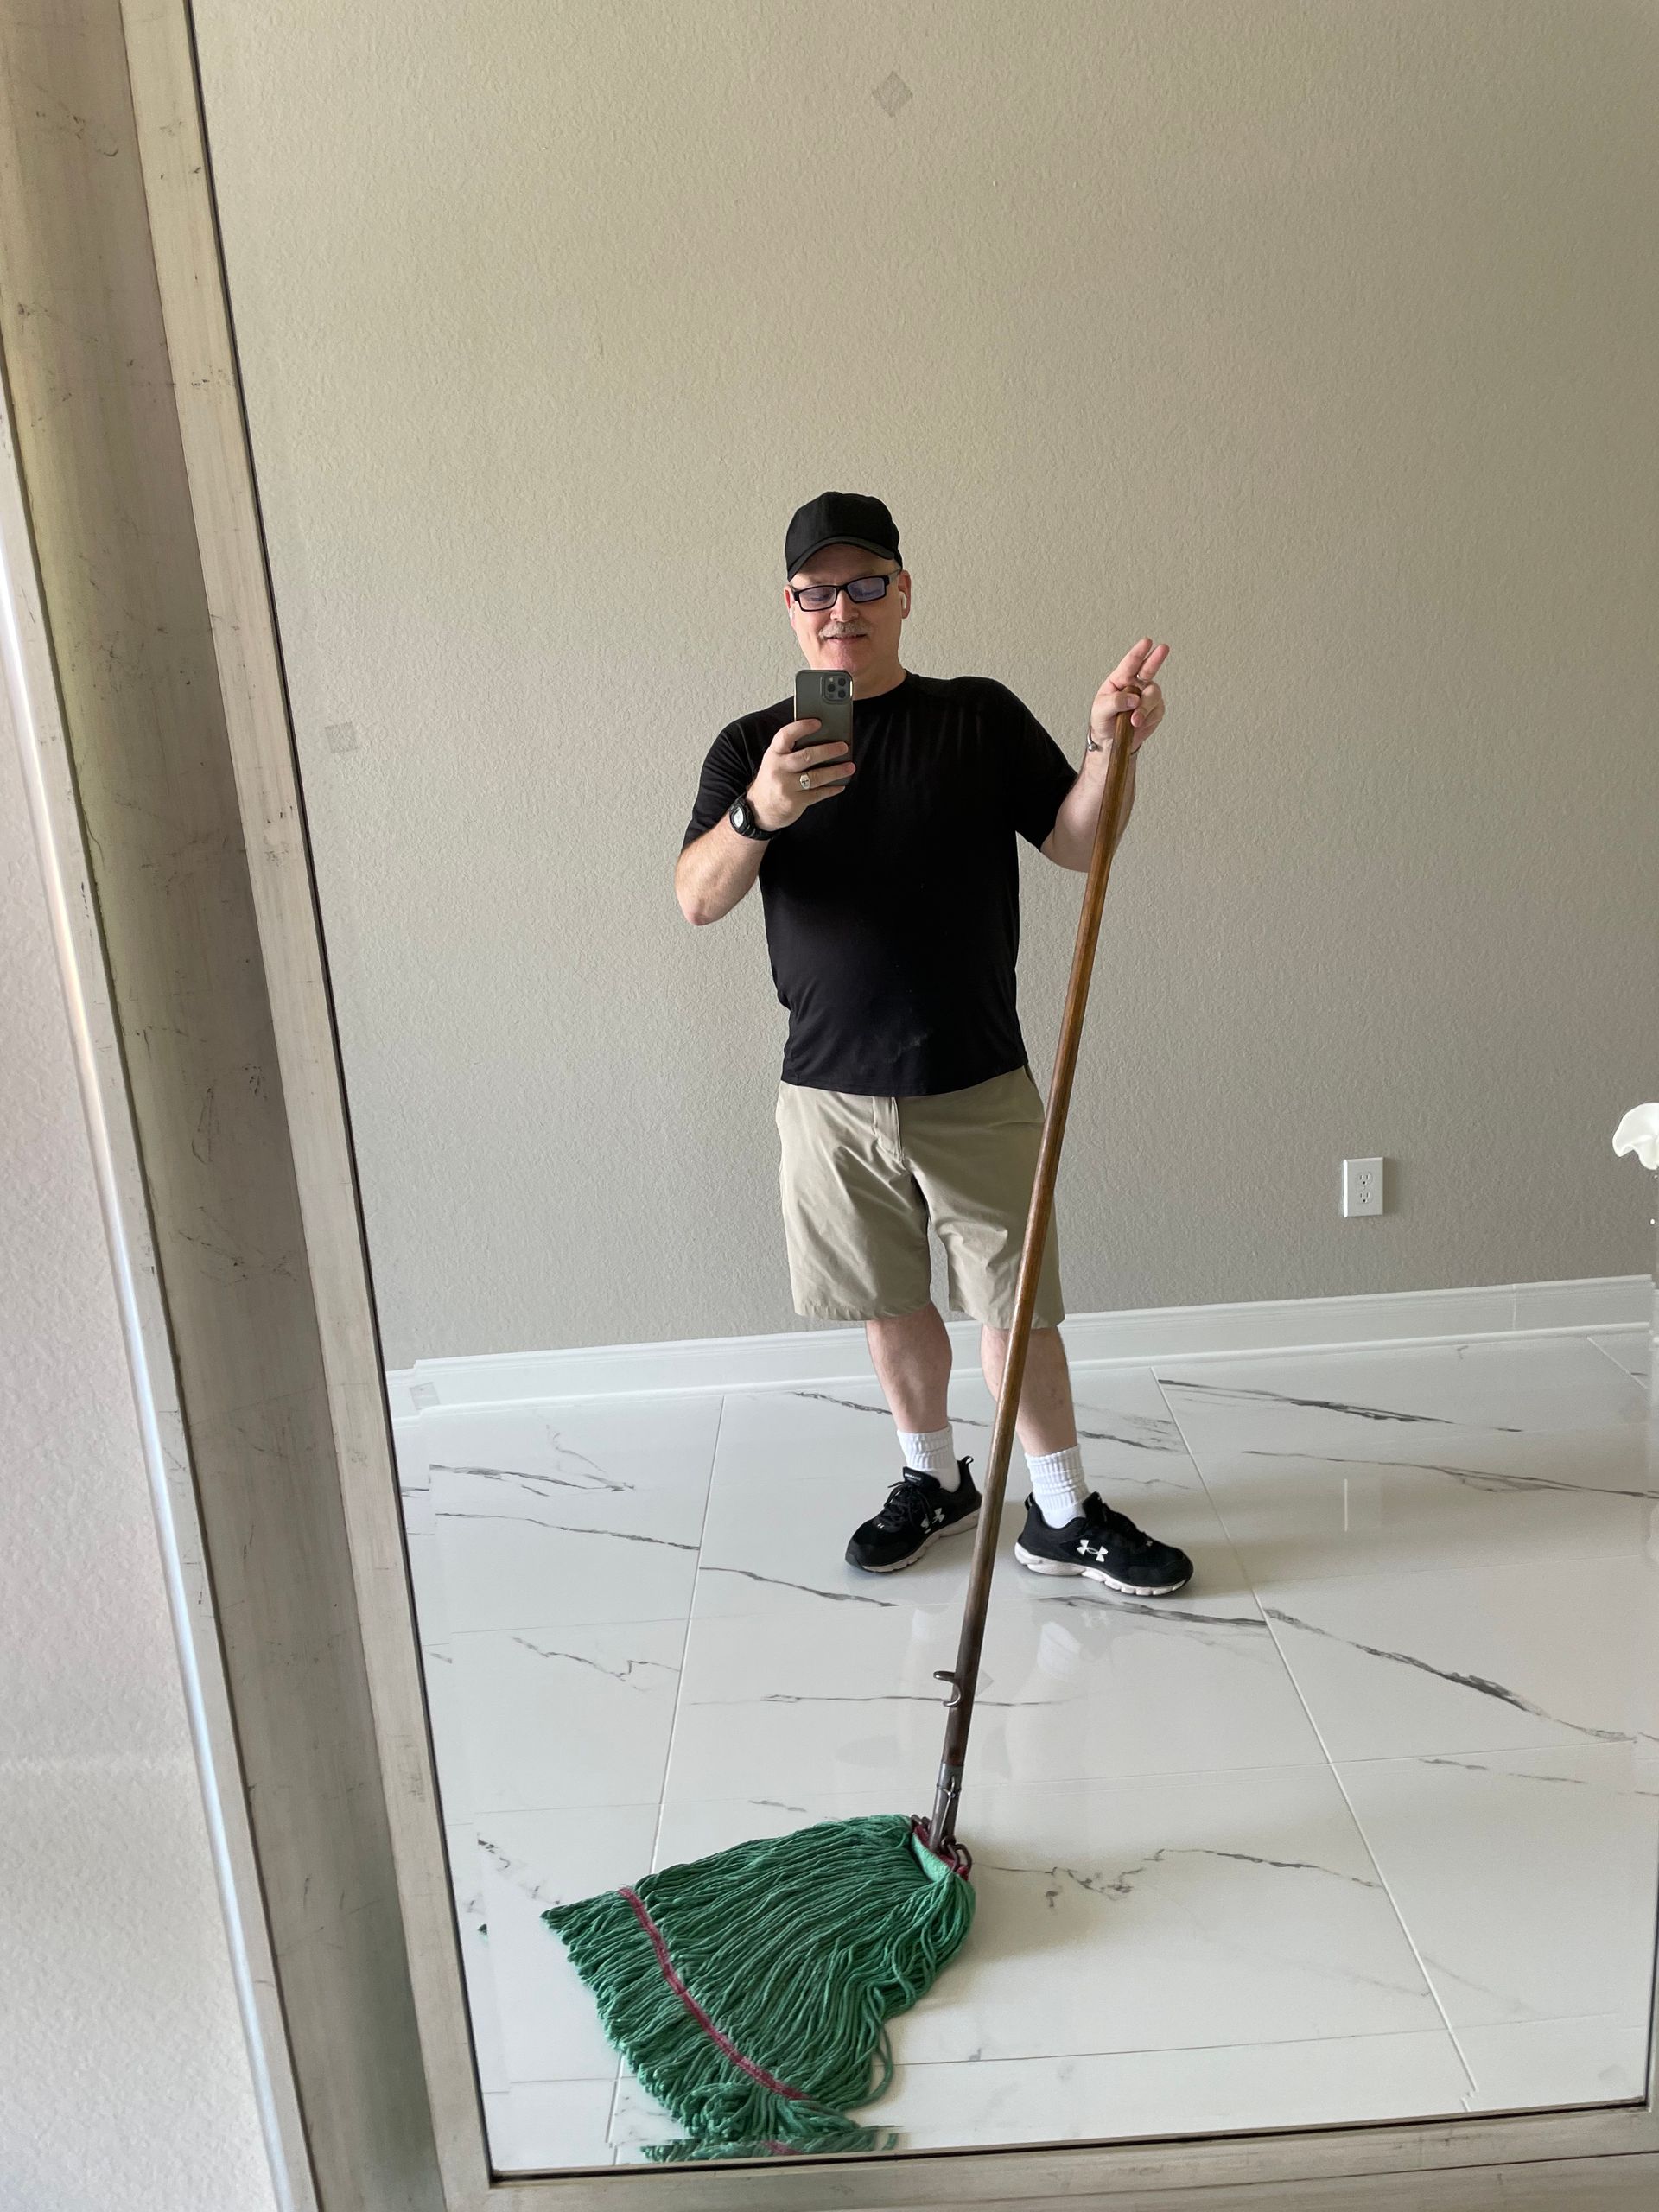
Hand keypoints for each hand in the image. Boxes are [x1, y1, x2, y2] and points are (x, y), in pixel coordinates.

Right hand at [746, 717, 855, 830]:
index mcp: (774, 754)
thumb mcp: (775, 761)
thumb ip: (791, 750)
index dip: (802, 727)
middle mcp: (778, 769)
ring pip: (816, 777)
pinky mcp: (795, 802)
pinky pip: (818, 794)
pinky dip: (832, 789)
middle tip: (843, 747)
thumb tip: (821, 739)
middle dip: (828, 750)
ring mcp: (786, 787)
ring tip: (849, 767)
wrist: (759, 808)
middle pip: (806, 756)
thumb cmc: (773, 779)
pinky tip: (841, 784)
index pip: (786, 735)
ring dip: (836, 771)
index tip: (818, 722)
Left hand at [1089, 638, 1167, 755]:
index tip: (1147, 642)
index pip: (1130, 663)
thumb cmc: (1103, 719)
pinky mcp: (1155, 710)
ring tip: (1134, 721)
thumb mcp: (1101, 710)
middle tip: (1163, 648)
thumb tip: (1134, 699)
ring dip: (1144, 709)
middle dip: (1156, 659)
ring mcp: (1147, 696)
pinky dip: (1147, 720)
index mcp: (1120, 679)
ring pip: (1153, 695)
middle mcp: (1136, 684)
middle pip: (1149, 669)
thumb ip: (1115, 702)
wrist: (1111, 740)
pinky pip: (1156, 712)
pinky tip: (1138, 725)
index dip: (1139, 652)